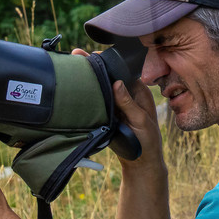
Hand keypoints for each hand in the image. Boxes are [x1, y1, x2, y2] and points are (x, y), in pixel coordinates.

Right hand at [73, 48, 162, 162]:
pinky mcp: (107, 115)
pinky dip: (87, 96)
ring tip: (72, 67)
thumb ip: (129, 103)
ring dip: (89, 80)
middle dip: (95, 67)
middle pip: (109, 78)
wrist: (140, 163)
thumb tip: (117, 82)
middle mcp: (127, 96)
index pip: (123, 72)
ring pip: (101, 89)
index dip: (110, 62)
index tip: (94, 54)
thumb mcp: (140, 120)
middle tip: (76, 56)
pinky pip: (96, 102)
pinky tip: (74, 89)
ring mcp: (116, 105)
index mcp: (139, 92)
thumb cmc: (147, 141)